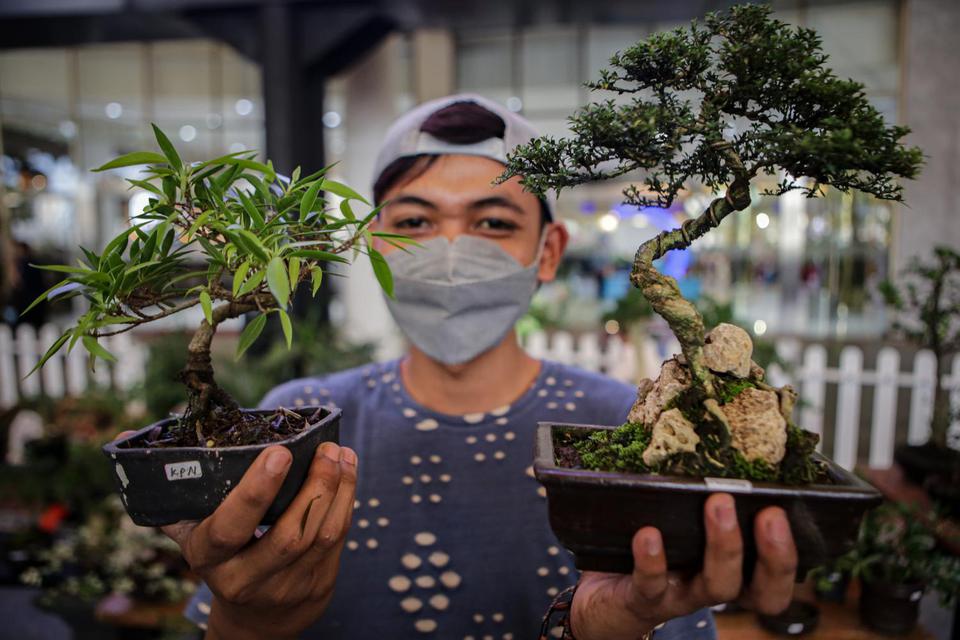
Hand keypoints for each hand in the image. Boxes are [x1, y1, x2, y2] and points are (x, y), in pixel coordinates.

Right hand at [114, 431, 357, 639]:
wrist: (253, 620)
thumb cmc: (218, 555)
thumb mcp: (189, 530)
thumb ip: (168, 488)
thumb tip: (126, 440)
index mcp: (209, 558)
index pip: (231, 528)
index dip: (256, 492)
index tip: (278, 453)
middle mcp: (246, 578)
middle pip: (288, 534)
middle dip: (313, 486)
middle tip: (326, 446)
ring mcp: (285, 586)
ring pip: (320, 535)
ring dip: (337, 489)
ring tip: (341, 452)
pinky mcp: (317, 585)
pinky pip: (337, 540)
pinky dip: (346, 501)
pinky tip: (348, 471)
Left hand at [570, 493, 796, 639]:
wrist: (602, 594)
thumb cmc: (653, 544)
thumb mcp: (679, 515)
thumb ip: (695, 486)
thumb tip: (700, 423)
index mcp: (734, 566)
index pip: (779, 571)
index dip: (791, 548)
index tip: (786, 507)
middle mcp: (716, 585)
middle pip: (765, 590)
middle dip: (774, 554)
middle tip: (770, 513)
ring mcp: (683, 595)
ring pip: (718, 586)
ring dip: (724, 546)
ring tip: (717, 504)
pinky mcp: (644, 600)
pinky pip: (653, 585)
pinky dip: (653, 560)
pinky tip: (649, 535)